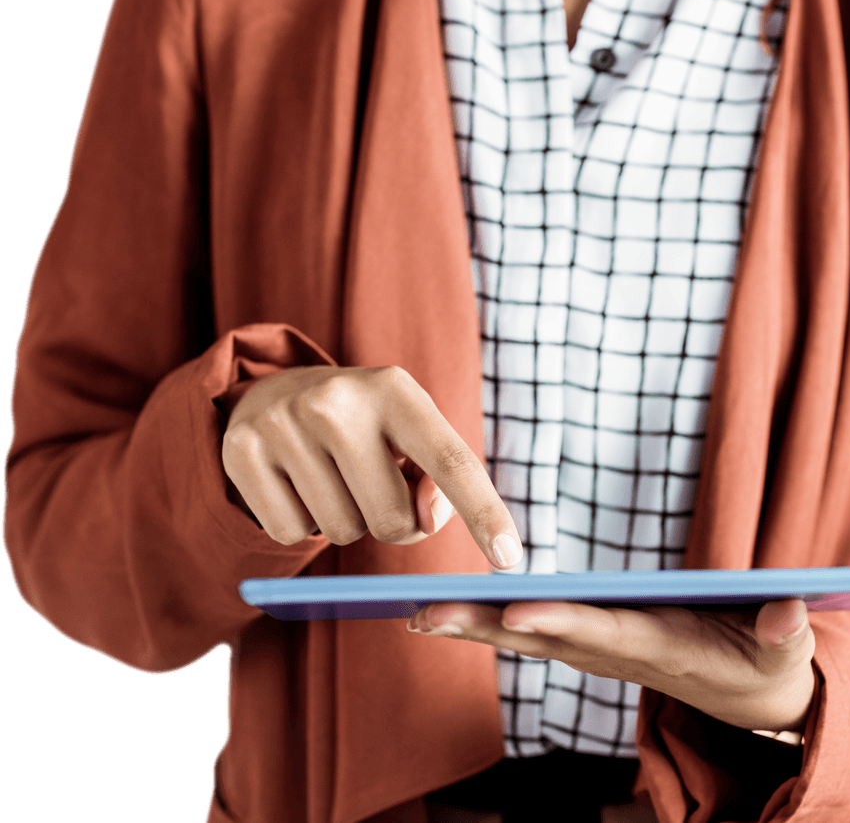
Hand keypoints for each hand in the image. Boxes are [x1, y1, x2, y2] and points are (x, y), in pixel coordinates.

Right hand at [221, 365, 522, 568]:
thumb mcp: (411, 436)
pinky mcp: (240, 452)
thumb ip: (438, 479)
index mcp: (396, 389)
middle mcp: (338, 399)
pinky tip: (297, 484)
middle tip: (370, 485)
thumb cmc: (366, 427)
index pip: (451, 462)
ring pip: (341, 532)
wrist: (276, 392)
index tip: (511, 558)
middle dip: (391, 523)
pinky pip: (290, 535)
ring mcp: (284, 423)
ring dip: (345, 523)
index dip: (484, 513)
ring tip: (332, 477)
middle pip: (393, 521)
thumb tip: (427, 518)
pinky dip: (301, 526)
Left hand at [407, 597, 816, 732]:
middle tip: (421, 615)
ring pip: (533, 637)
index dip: (563, 622)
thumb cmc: (769, 665)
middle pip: (547, 637)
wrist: (755, 701)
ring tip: (416, 614)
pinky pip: (540, 634)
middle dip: (486, 626)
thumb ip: (785, 632)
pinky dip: (494, 625)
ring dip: (475, 627)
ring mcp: (607, 652)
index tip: (514, 613)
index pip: (607, 632)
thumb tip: (787, 607)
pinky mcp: (602, 645)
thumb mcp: (787, 653)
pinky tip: (453, 618)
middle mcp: (623, 652)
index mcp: (667, 648)